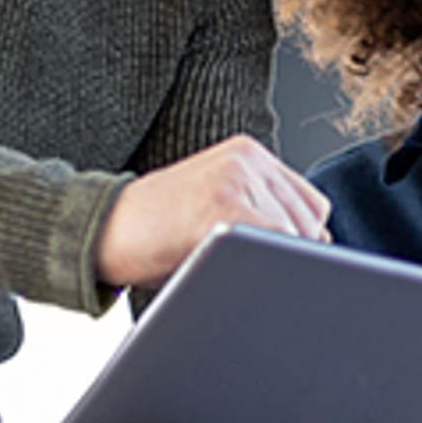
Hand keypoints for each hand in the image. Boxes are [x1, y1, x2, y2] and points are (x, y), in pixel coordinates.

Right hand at [95, 135, 329, 287]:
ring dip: (268, 264)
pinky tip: (225, 268)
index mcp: (248, 154)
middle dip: (287, 256)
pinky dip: (260, 266)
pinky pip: (272, 243)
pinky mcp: (222, 203)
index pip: (311, 204)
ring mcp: (235, 177)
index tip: (287, 268)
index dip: (303, 244)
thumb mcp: (217, 209)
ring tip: (219, 261)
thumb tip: (321, 246)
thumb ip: (265, 214)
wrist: (101, 230)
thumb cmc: (157, 231)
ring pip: (294, 238)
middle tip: (239, 267)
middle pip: (309, 224)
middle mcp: (246, 158)